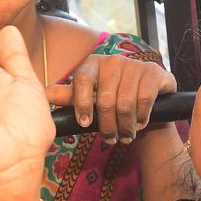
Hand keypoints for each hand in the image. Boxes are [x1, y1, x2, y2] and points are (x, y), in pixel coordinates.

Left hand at [46, 53, 176, 144]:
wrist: (146, 106)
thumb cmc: (111, 103)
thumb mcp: (88, 100)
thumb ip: (69, 97)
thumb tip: (45, 94)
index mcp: (92, 63)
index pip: (81, 80)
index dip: (81, 104)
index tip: (84, 123)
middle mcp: (113, 60)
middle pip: (105, 98)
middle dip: (106, 125)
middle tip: (109, 140)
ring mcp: (135, 65)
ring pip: (125, 103)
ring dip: (124, 126)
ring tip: (124, 137)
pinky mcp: (154, 72)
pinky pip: (144, 99)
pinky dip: (141, 117)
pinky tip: (139, 124)